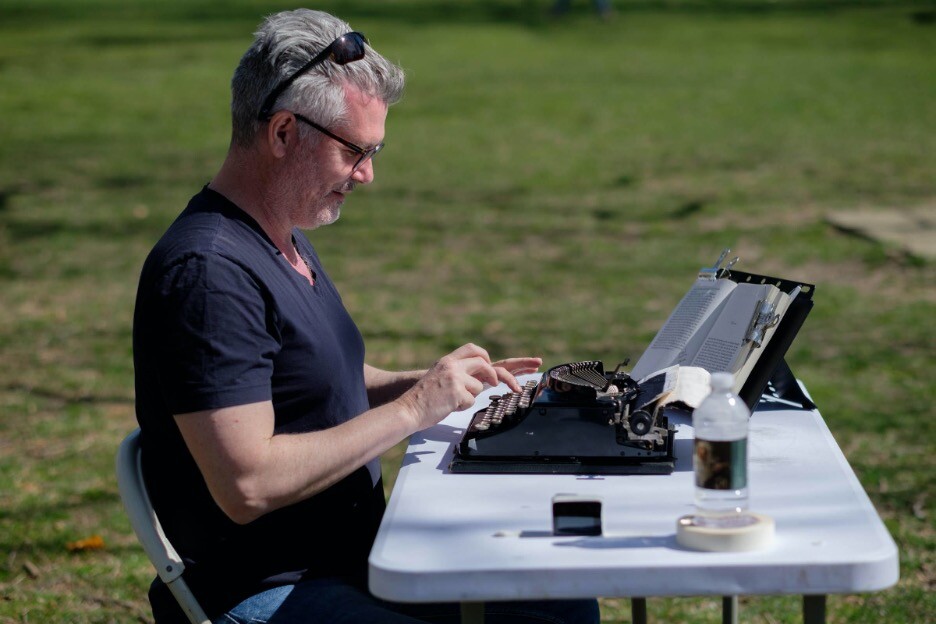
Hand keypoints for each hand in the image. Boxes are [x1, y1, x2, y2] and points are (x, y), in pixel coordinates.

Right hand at [395, 344, 541, 431]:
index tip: (498, 364)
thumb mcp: (440, 377)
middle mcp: (452, 365)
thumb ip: (459, 374)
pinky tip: (447, 406)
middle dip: (502, 375)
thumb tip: (483, 378)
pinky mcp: (457, 391)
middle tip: (515, 386)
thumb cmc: (425, 398)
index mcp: (448, 360)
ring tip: (450, 401)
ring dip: (469, 396)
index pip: (473, 349)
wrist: (408, 409)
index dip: (487, 356)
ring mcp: (455, 378)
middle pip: (484, 364)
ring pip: (479, 386)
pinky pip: (470, 400)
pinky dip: (461, 406)